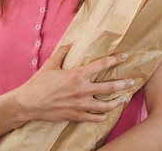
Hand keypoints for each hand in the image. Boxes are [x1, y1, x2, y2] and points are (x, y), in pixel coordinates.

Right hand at [14, 45, 133, 123]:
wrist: (29, 103)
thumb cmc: (39, 83)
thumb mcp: (51, 64)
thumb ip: (62, 53)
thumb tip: (71, 43)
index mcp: (77, 75)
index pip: (101, 65)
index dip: (115, 60)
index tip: (124, 56)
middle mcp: (81, 90)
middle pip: (109, 87)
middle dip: (123, 83)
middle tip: (132, 81)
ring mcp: (80, 104)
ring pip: (105, 105)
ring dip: (117, 102)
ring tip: (124, 99)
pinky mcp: (75, 116)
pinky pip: (94, 118)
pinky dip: (102, 116)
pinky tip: (107, 113)